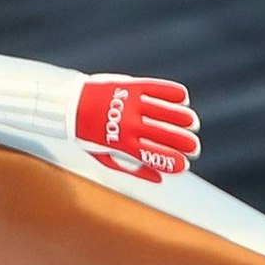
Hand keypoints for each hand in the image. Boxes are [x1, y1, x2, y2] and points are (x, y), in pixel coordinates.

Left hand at [75, 75, 197, 181]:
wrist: (70, 104)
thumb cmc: (88, 135)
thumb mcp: (104, 157)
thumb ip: (132, 170)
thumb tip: (159, 178)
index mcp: (122, 144)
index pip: (154, 154)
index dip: (173, 161)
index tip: (185, 165)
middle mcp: (128, 123)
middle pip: (164, 134)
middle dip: (184, 142)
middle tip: (194, 147)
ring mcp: (130, 103)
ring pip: (164, 111)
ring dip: (182, 118)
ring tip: (192, 123)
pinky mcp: (130, 86)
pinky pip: (156, 89)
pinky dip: (171, 93)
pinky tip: (182, 99)